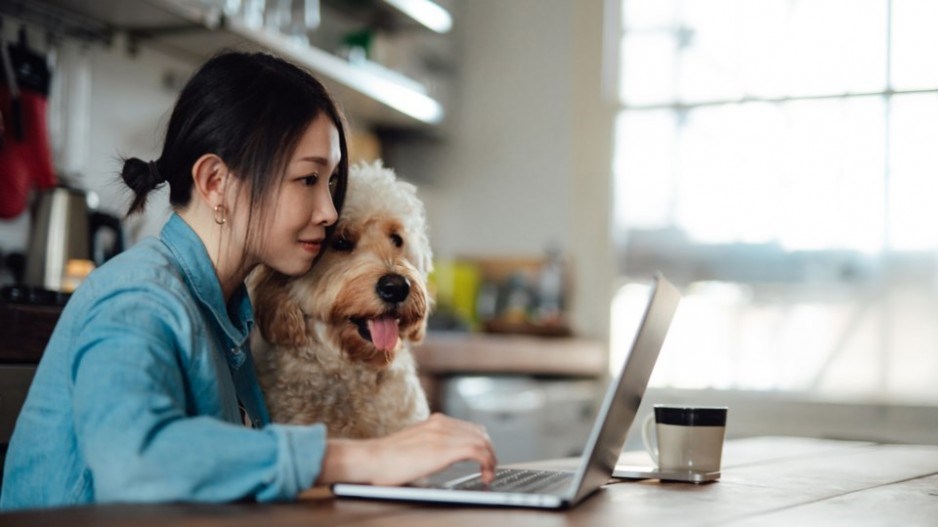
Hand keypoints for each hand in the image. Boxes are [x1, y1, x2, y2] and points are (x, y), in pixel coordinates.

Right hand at [316, 413, 495, 485]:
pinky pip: (478, 451)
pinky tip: (485, 477)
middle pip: (481, 433)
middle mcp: (441, 423)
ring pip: (483, 441)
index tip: (484, 461)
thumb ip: (430, 447)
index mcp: (435, 421)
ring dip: (491, 459)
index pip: (470, 427)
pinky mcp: (444, 449)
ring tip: (488, 475)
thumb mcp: (414, 446)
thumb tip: (440, 459)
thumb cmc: (385, 460)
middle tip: (489, 470)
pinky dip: (487, 464)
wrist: (370, 460)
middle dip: (490, 452)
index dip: (482, 444)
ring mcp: (443, 434)